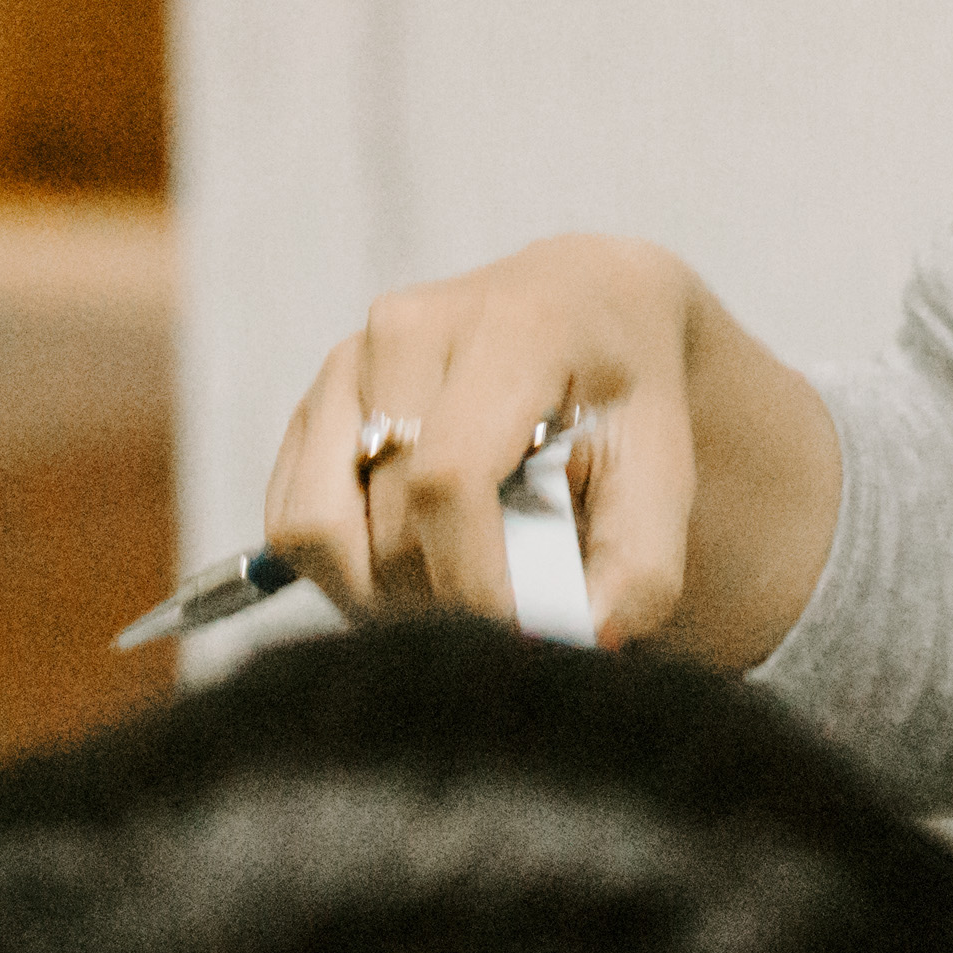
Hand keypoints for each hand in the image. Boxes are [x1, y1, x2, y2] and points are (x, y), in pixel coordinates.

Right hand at [265, 235, 834, 663]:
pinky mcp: (313, 398)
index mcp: (512, 327)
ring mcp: (347, 359)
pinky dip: (340, 572)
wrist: (583, 310)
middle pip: (387, 518)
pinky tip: (412, 569)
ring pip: (313, 525)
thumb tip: (580, 643)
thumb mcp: (663, 473)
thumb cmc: (626, 399)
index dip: (472, 583)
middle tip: (500, 625)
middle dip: (439, 602)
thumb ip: (639, 567)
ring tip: (448, 600)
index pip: (452, 479)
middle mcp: (410, 326)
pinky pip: (289, 519)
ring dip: (373, 595)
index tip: (516, 642)